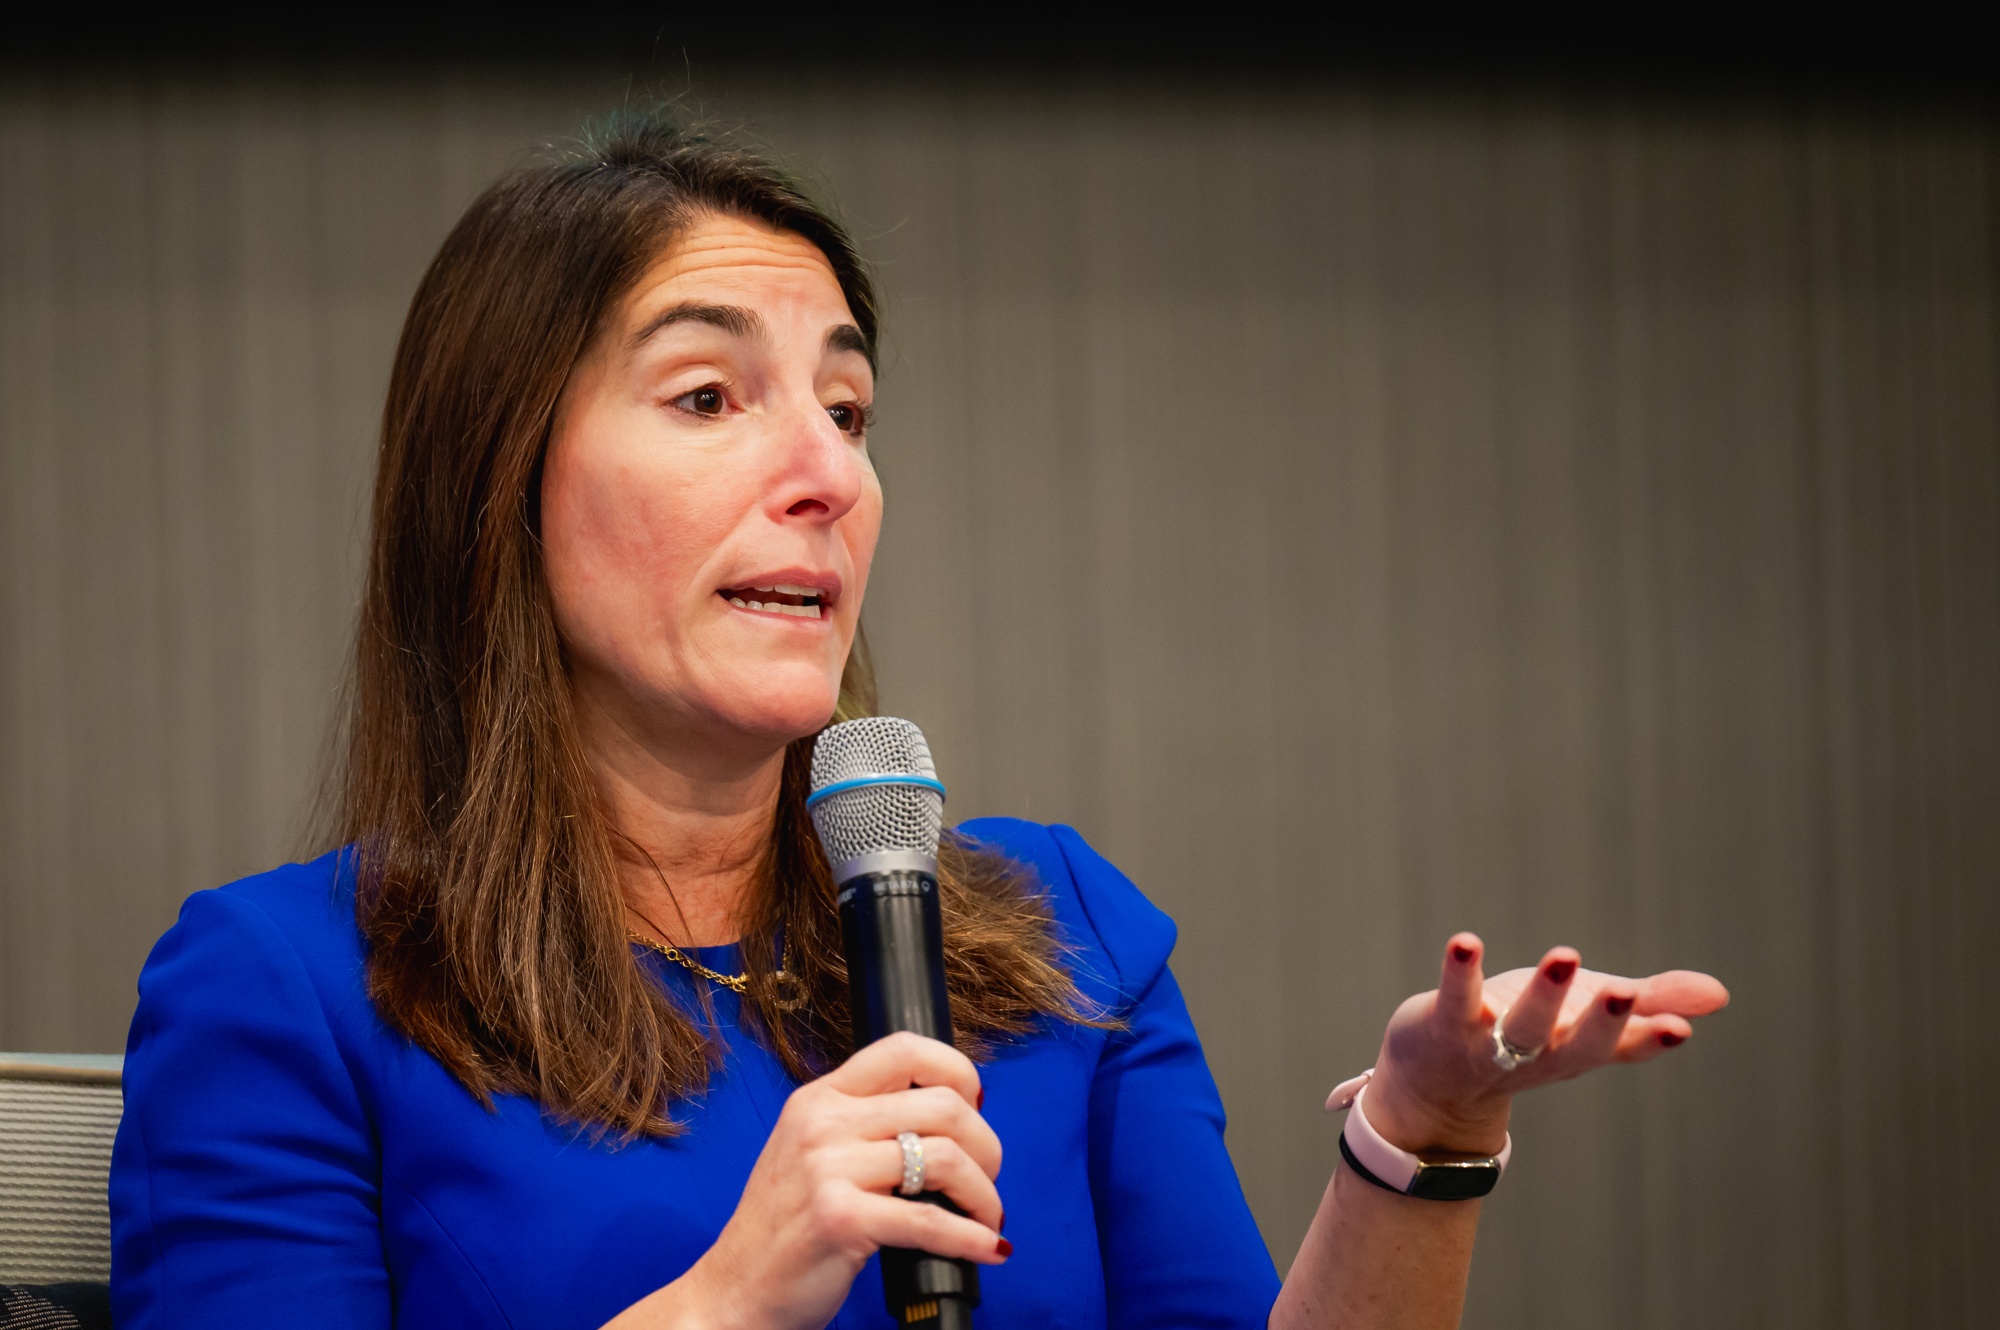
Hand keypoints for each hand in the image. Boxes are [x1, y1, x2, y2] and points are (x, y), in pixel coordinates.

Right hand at [618, 1031, 1007, 1329]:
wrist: (735, 1291)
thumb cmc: (786, 1228)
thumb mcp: (813, 1152)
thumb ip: (865, 1125)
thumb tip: (953, 1117)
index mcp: (820, 1098)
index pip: (905, 1049)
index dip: (958, 1071)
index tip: (977, 1106)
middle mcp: (823, 1122)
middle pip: (943, 1105)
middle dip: (985, 1145)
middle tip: (986, 1178)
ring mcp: (828, 1170)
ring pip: (946, 1158)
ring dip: (984, 1194)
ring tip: (986, 1217)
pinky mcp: (841, 1220)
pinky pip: (930, 1221)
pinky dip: (971, 1237)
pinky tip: (987, 1247)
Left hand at [1356, 935, 1729, 1156]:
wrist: (1434, 1082)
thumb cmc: (1523, 1035)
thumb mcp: (1587, 1015)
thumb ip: (1648, 1002)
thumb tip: (1721, 994)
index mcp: (1578, 1050)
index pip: (1621, 1048)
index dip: (1649, 1038)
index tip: (1680, 1027)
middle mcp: (1540, 1054)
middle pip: (1574, 1044)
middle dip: (1601, 1022)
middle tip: (1624, 992)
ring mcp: (1490, 1044)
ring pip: (1520, 1027)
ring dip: (1542, 995)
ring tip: (1563, 956)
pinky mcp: (1444, 1024)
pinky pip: (1454, 998)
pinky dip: (1460, 972)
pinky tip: (1466, 943)